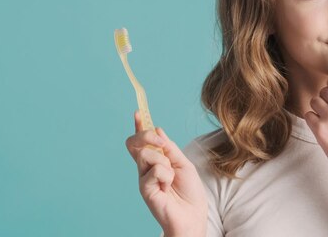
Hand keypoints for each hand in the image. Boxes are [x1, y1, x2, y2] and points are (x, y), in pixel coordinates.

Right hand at [125, 110, 207, 236]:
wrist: (193, 216)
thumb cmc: (189, 193)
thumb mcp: (183, 164)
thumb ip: (170, 148)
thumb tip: (157, 129)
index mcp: (156, 161)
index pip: (142, 141)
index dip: (139, 126)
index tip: (138, 112)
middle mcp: (145, 168)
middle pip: (134, 143)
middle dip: (145, 136)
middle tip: (161, 143)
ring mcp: (143, 179)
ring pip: (146, 155)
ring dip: (163, 162)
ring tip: (171, 178)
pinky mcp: (144, 189)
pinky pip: (154, 171)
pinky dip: (166, 176)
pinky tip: (168, 187)